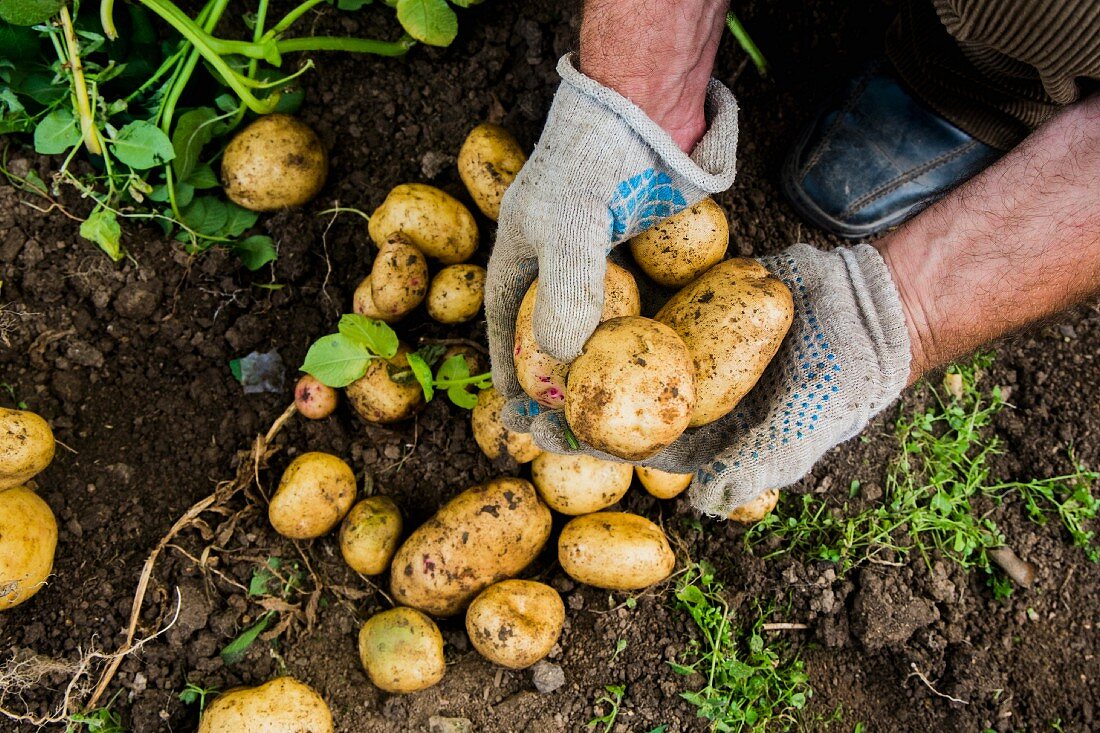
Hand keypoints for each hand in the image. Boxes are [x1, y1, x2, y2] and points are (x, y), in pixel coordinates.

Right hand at [484, 53, 738, 398]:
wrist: (645, 110)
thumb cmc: (593, 163)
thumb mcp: (571, 227)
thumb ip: (568, 291)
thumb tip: (563, 361)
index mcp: (519, 257)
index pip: (505, 326)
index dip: (509, 370)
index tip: (517, 412)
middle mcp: (554, 263)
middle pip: (547, 333)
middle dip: (555, 381)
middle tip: (571, 426)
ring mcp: (597, 259)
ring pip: (592, 325)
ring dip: (596, 367)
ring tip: (610, 411)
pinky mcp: (635, 253)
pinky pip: (632, 306)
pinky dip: (636, 338)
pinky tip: (651, 366)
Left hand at [505, 243, 912, 515]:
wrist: (871, 312)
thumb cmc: (840, 382)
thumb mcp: (800, 430)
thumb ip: (754, 466)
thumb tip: (699, 502)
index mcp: (706, 436)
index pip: (632, 445)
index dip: (583, 442)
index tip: (537, 431)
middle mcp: (690, 395)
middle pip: (615, 399)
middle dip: (567, 397)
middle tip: (516, 385)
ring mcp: (692, 348)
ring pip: (624, 352)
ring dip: (580, 349)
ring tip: (528, 338)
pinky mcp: (699, 306)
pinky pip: (651, 305)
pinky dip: (615, 301)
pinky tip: (573, 288)